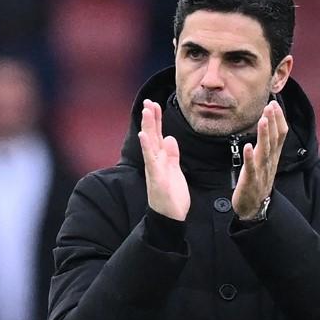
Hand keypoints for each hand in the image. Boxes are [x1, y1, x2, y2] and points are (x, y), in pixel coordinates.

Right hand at [138, 99, 189, 220]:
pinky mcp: (156, 178)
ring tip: (146, 111)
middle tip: (148, 101)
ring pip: (150, 144)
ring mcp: (154, 169)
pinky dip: (147, 147)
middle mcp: (155, 162)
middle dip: (150, 118)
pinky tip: (144, 135)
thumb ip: (172, 155)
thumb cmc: (172, 197)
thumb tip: (170, 138)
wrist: (171, 218)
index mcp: (160, 160)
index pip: (158, 135)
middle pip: (152, 136)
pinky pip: (151, 160)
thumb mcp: (175, 171)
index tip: (155, 104)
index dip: (157, 120)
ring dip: (148, 127)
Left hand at [233, 100, 287, 218]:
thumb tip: (269, 124)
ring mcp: (261, 171)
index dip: (279, 119)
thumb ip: (268, 144)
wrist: (255, 207)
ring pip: (264, 151)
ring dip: (264, 135)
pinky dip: (249, 157)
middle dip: (273, 122)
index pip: (280, 134)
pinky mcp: (250, 180)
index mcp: (273, 156)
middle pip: (274, 139)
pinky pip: (250, 168)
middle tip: (270, 106)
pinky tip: (247, 146)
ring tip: (263, 120)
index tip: (274, 104)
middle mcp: (269, 161)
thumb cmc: (258, 180)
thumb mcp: (266, 160)